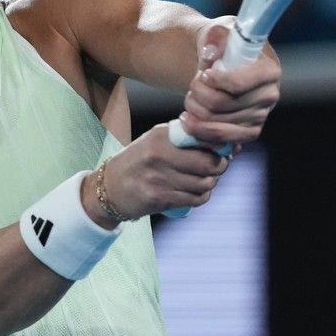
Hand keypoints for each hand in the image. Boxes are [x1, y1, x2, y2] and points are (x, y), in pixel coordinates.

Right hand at [81, 124, 229, 226]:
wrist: (109, 187)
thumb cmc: (140, 160)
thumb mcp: (157, 139)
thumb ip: (186, 136)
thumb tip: (226, 140)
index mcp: (161, 136)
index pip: (203, 138)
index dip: (220, 145)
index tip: (225, 148)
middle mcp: (159, 155)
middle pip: (208, 164)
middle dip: (220, 166)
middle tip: (219, 165)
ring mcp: (158, 179)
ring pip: (204, 184)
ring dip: (211, 182)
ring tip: (206, 178)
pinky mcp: (158, 199)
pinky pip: (194, 199)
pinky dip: (201, 196)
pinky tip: (196, 191)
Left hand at [177, 22, 280, 147]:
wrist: (223, 63)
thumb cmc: (223, 44)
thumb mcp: (220, 30)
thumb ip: (216, 36)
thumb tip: (210, 52)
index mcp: (269, 69)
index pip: (239, 84)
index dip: (215, 81)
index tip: (203, 73)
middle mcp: (270, 95)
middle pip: (223, 104)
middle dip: (198, 94)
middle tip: (192, 84)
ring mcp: (260, 117)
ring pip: (218, 124)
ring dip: (195, 112)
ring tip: (188, 99)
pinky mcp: (249, 132)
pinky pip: (222, 140)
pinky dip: (200, 132)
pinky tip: (188, 121)